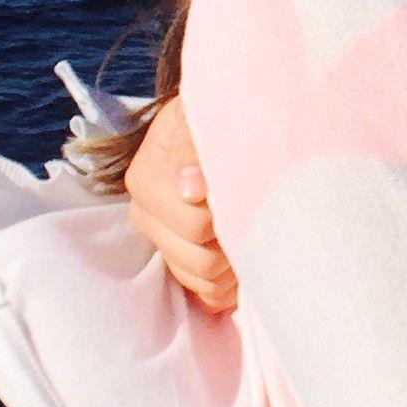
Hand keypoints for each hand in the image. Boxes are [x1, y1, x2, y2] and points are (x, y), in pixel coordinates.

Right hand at [126, 96, 238, 315]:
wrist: (223, 120)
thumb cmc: (222, 114)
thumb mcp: (207, 113)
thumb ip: (195, 145)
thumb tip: (191, 188)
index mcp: (146, 178)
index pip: (198, 225)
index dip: (232, 217)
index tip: (252, 194)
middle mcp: (144, 213)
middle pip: (201, 259)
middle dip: (237, 244)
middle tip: (262, 216)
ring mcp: (159, 238)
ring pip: (203, 279)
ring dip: (236, 265)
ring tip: (256, 234)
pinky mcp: (176, 257)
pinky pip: (203, 292)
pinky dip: (229, 284)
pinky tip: (245, 261)